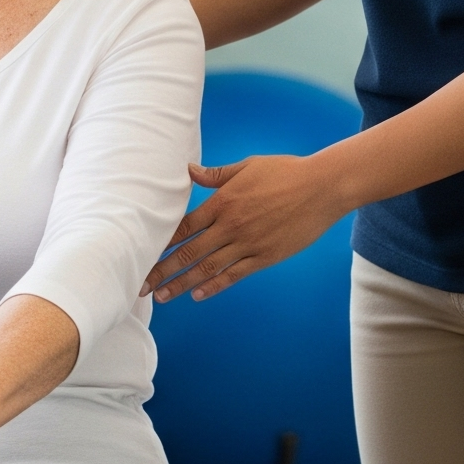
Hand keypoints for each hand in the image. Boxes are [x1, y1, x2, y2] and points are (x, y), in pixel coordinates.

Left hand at [144, 152, 350, 302]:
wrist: (322, 187)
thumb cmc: (285, 172)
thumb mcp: (247, 166)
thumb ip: (215, 174)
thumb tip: (187, 170)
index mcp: (223, 202)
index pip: (184, 226)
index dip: (162, 242)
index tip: (142, 253)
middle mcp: (231, 226)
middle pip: (190, 252)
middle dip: (163, 270)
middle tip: (141, 285)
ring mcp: (248, 244)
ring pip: (208, 268)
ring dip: (182, 283)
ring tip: (162, 296)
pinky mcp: (266, 256)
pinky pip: (235, 275)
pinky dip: (215, 286)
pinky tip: (198, 295)